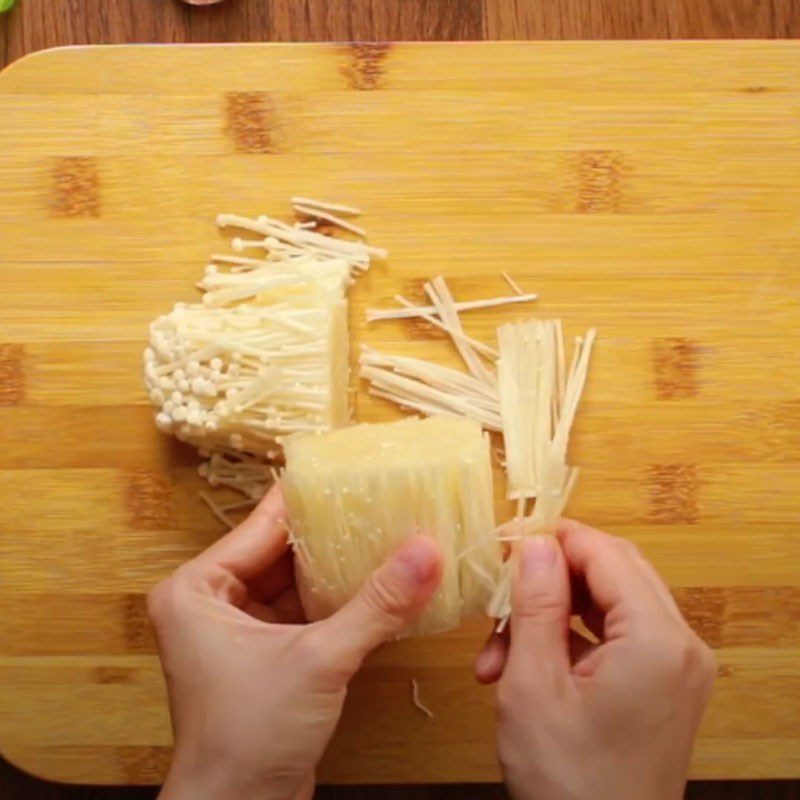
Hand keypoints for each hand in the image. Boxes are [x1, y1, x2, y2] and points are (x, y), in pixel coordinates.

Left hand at [149, 486, 442, 799]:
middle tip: (376, 502)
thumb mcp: (319, 659)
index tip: (348, 470)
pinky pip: (300, 612)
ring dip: (335, 568)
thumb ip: (376, 604)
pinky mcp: (261, 656)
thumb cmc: (249, 738)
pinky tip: (374, 585)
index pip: (261, 526)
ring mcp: (235, 631)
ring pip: (294, 582)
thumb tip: (427, 552)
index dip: (307, 499)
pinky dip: (335, 602)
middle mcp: (209, 604)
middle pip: (280, 551)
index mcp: (196, 589)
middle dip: (328, 533)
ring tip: (384, 535)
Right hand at [475, 521, 714, 799]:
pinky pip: (616, 637)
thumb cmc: (567, 782)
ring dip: (551, 614)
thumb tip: (534, 542)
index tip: (506, 542)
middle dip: (549, 579)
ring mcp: (677, 668)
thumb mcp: (533, 685)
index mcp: (658, 640)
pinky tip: (523, 665)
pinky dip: (569, 641)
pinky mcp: (664, 686)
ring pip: (608, 604)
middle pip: (613, 573)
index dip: (555, 539)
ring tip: (498, 650)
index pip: (606, 553)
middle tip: (500, 592)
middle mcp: (682, 646)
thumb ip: (535, 604)